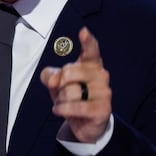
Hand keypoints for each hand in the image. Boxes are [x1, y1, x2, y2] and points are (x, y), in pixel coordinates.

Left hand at [40, 27, 111, 143]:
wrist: (85, 123)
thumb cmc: (71, 96)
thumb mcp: (56, 82)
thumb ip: (51, 75)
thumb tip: (54, 80)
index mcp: (91, 63)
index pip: (91, 49)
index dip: (87, 41)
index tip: (83, 31)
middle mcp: (101, 74)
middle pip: (69, 72)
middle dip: (59, 85)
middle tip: (62, 92)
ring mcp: (104, 92)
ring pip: (70, 92)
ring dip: (61, 100)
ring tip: (65, 103)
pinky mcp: (103, 109)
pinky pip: (76, 107)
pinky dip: (63, 110)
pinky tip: (60, 110)